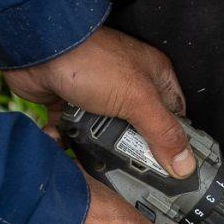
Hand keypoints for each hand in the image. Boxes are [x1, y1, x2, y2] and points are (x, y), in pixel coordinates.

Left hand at [4, 27, 196, 177]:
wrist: (38, 50)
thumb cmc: (92, 61)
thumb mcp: (137, 99)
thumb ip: (163, 133)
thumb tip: (185, 165)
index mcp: (155, 78)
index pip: (176, 117)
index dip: (177, 143)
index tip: (176, 172)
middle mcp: (131, 87)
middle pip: (144, 131)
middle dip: (136, 152)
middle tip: (134, 173)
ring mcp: (101, 97)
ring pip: (110, 136)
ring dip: (101, 149)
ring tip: (98, 160)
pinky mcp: (74, 106)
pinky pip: (80, 133)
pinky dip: (73, 141)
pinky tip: (70, 145)